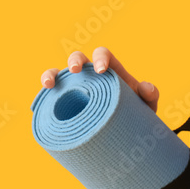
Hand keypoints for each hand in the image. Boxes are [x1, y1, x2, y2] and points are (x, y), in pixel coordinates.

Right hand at [40, 47, 159, 111]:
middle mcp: (91, 75)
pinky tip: (39, 105)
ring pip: (60, 73)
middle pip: (78, 58)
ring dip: (51, 74)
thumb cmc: (138, 114)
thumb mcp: (147, 106)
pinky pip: (52, 97)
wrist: (129, 133)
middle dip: (75, 61)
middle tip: (76, 72)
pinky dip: (44, 98)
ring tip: (49, 84)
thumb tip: (147, 87)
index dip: (101, 58)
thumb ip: (150, 95)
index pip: (103, 54)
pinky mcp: (67, 103)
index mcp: (111, 70)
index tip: (103, 71)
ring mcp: (77, 88)